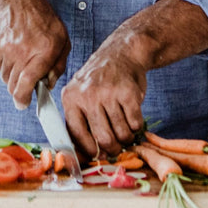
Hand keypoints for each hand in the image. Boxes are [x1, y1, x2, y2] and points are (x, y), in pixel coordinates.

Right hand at [0, 0, 70, 109]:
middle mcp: (23, 49)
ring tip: (21, 57)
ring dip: (12, 75)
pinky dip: (4, 64)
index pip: (27, 83)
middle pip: (13, 86)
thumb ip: (58, 65)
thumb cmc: (43, 20)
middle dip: (20, 88)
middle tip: (26, 78)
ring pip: (5, 78)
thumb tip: (48, 86)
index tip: (23, 103)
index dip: (23, 99)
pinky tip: (12, 49)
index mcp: (45, 49)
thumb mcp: (62, 38)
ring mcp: (5, 48)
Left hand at [61, 42, 146, 157]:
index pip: (77, 135)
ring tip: (126, 130)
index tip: (98, 155)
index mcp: (71, 98)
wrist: (122, 52)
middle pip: (103, 138)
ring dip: (126, 137)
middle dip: (113, 149)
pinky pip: (135, 123)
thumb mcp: (81, 93)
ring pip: (121, 133)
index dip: (89, 151)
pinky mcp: (128, 92)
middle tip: (117, 148)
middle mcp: (88, 95)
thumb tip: (83, 155)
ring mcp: (108, 93)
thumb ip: (79, 120)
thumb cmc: (100, 79)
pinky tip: (133, 116)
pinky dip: (137, 126)